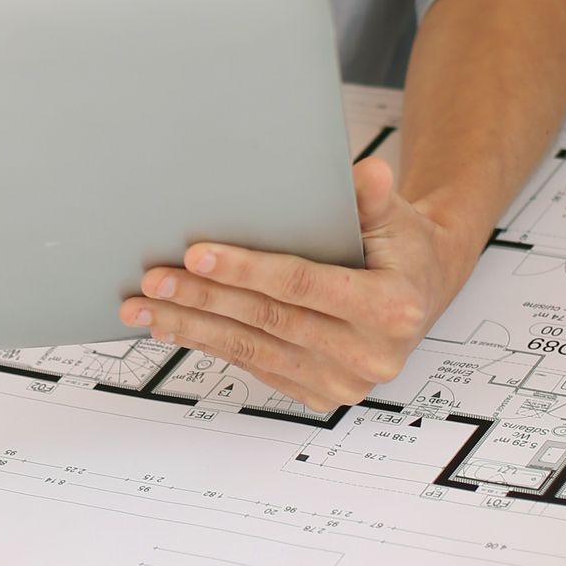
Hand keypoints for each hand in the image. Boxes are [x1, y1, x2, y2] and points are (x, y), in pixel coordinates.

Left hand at [119, 156, 469, 413]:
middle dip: (204, 299)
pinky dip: (210, 344)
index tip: (197, 255)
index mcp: (390, 308)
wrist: (419, 291)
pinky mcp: (319, 393)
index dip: (246, 269)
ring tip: (145, 306)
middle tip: (153, 280)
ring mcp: (343, 381)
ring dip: (192, 326)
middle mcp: (369, 354)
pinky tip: (174, 325)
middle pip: (268, 320)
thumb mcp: (396, 217)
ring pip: (253, 348)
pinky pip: (255, 365)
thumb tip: (368, 172)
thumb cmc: (401, 249)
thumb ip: (374, 199)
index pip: (303, 285)